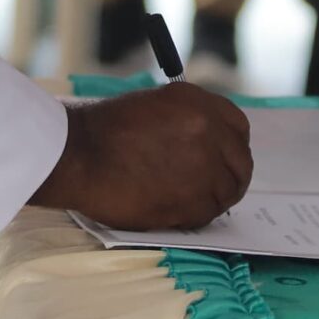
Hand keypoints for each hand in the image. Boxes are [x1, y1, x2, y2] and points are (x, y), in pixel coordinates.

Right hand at [29, 84, 252, 229]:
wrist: (77, 155)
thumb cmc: (105, 131)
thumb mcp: (156, 106)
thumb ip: (189, 121)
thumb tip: (212, 145)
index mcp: (198, 103)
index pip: (239, 127)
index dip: (234, 146)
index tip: (227, 158)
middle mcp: (207, 130)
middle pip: (241, 162)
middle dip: (231, 176)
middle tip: (217, 187)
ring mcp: (202, 166)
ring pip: (226, 192)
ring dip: (213, 198)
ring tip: (190, 200)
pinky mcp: (190, 200)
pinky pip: (207, 214)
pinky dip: (197, 216)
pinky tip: (178, 210)